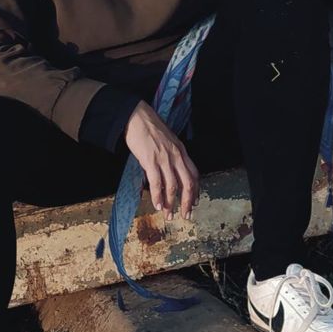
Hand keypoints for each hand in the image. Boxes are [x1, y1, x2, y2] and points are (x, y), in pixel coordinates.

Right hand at [123, 101, 199, 220]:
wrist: (136, 117)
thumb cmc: (149, 127)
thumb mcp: (167, 141)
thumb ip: (171, 155)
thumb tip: (168, 172)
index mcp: (181, 151)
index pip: (194, 174)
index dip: (195, 191)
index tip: (194, 203)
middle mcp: (176, 156)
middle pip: (188, 184)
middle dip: (187, 202)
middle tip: (185, 215)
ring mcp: (164, 159)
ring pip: (172, 186)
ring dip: (171, 203)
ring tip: (168, 214)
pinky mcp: (150, 161)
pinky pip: (156, 183)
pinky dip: (158, 196)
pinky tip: (157, 205)